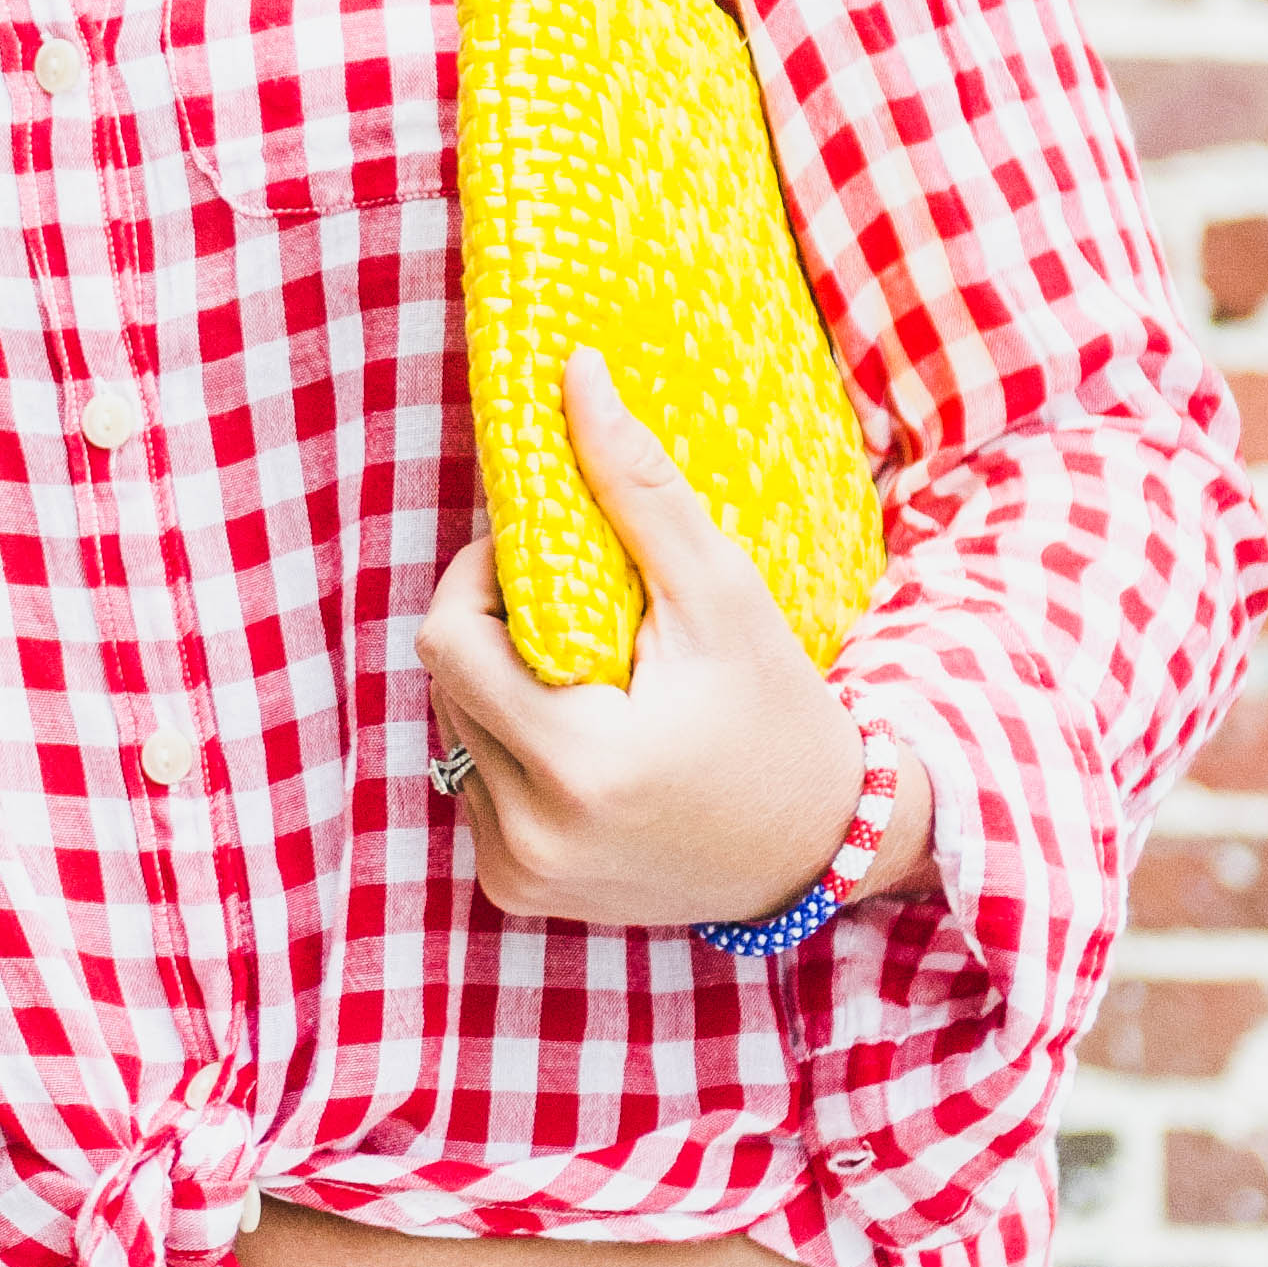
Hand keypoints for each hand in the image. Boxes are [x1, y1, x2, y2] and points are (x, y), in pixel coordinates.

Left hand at [418, 346, 928, 929]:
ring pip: (452, 731)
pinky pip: (474, 785)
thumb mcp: (721, 593)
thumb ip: (636, 487)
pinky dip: (511, 747)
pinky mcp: (516, 891)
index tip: (546, 561)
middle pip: (443, 682)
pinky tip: (588, 741)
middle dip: (492, 628)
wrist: (823, 847)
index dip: (480, 580)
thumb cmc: (780, 713)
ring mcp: (520, 871)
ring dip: (498, 686)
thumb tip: (570, 375)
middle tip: (578, 613)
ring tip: (590, 679)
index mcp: (579, 765)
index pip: (447, 636)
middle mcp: (532, 836)